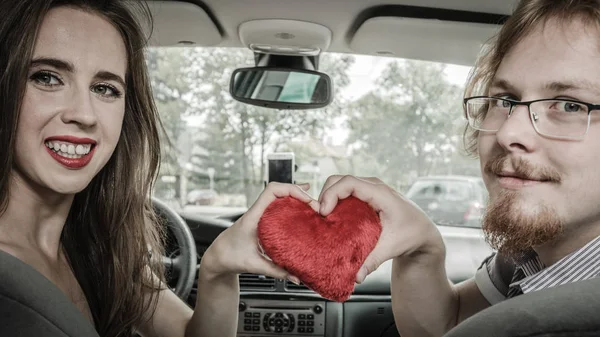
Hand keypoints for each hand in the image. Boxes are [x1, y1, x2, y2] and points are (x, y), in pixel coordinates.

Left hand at [201, 182, 318, 283]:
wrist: (216, 257)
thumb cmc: (229, 258)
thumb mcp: (254, 265)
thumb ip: (276, 271)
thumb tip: (297, 278)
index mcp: (253, 217)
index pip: (272, 191)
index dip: (291, 190)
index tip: (306, 200)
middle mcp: (257, 212)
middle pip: (280, 190)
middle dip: (299, 193)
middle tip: (315, 206)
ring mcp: (259, 214)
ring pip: (279, 197)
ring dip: (296, 197)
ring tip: (313, 203)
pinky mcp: (262, 220)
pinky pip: (277, 206)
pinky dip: (290, 204)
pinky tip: (301, 208)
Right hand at [318, 175, 443, 283]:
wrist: (422, 231)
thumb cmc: (411, 234)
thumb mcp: (391, 247)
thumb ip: (372, 261)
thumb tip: (356, 277)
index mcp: (380, 193)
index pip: (349, 182)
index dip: (332, 194)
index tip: (325, 212)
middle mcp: (374, 186)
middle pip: (340, 179)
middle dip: (325, 194)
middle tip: (321, 216)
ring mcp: (370, 188)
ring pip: (341, 183)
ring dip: (329, 196)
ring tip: (325, 217)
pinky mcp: (366, 194)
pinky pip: (346, 190)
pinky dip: (335, 199)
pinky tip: (333, 217)